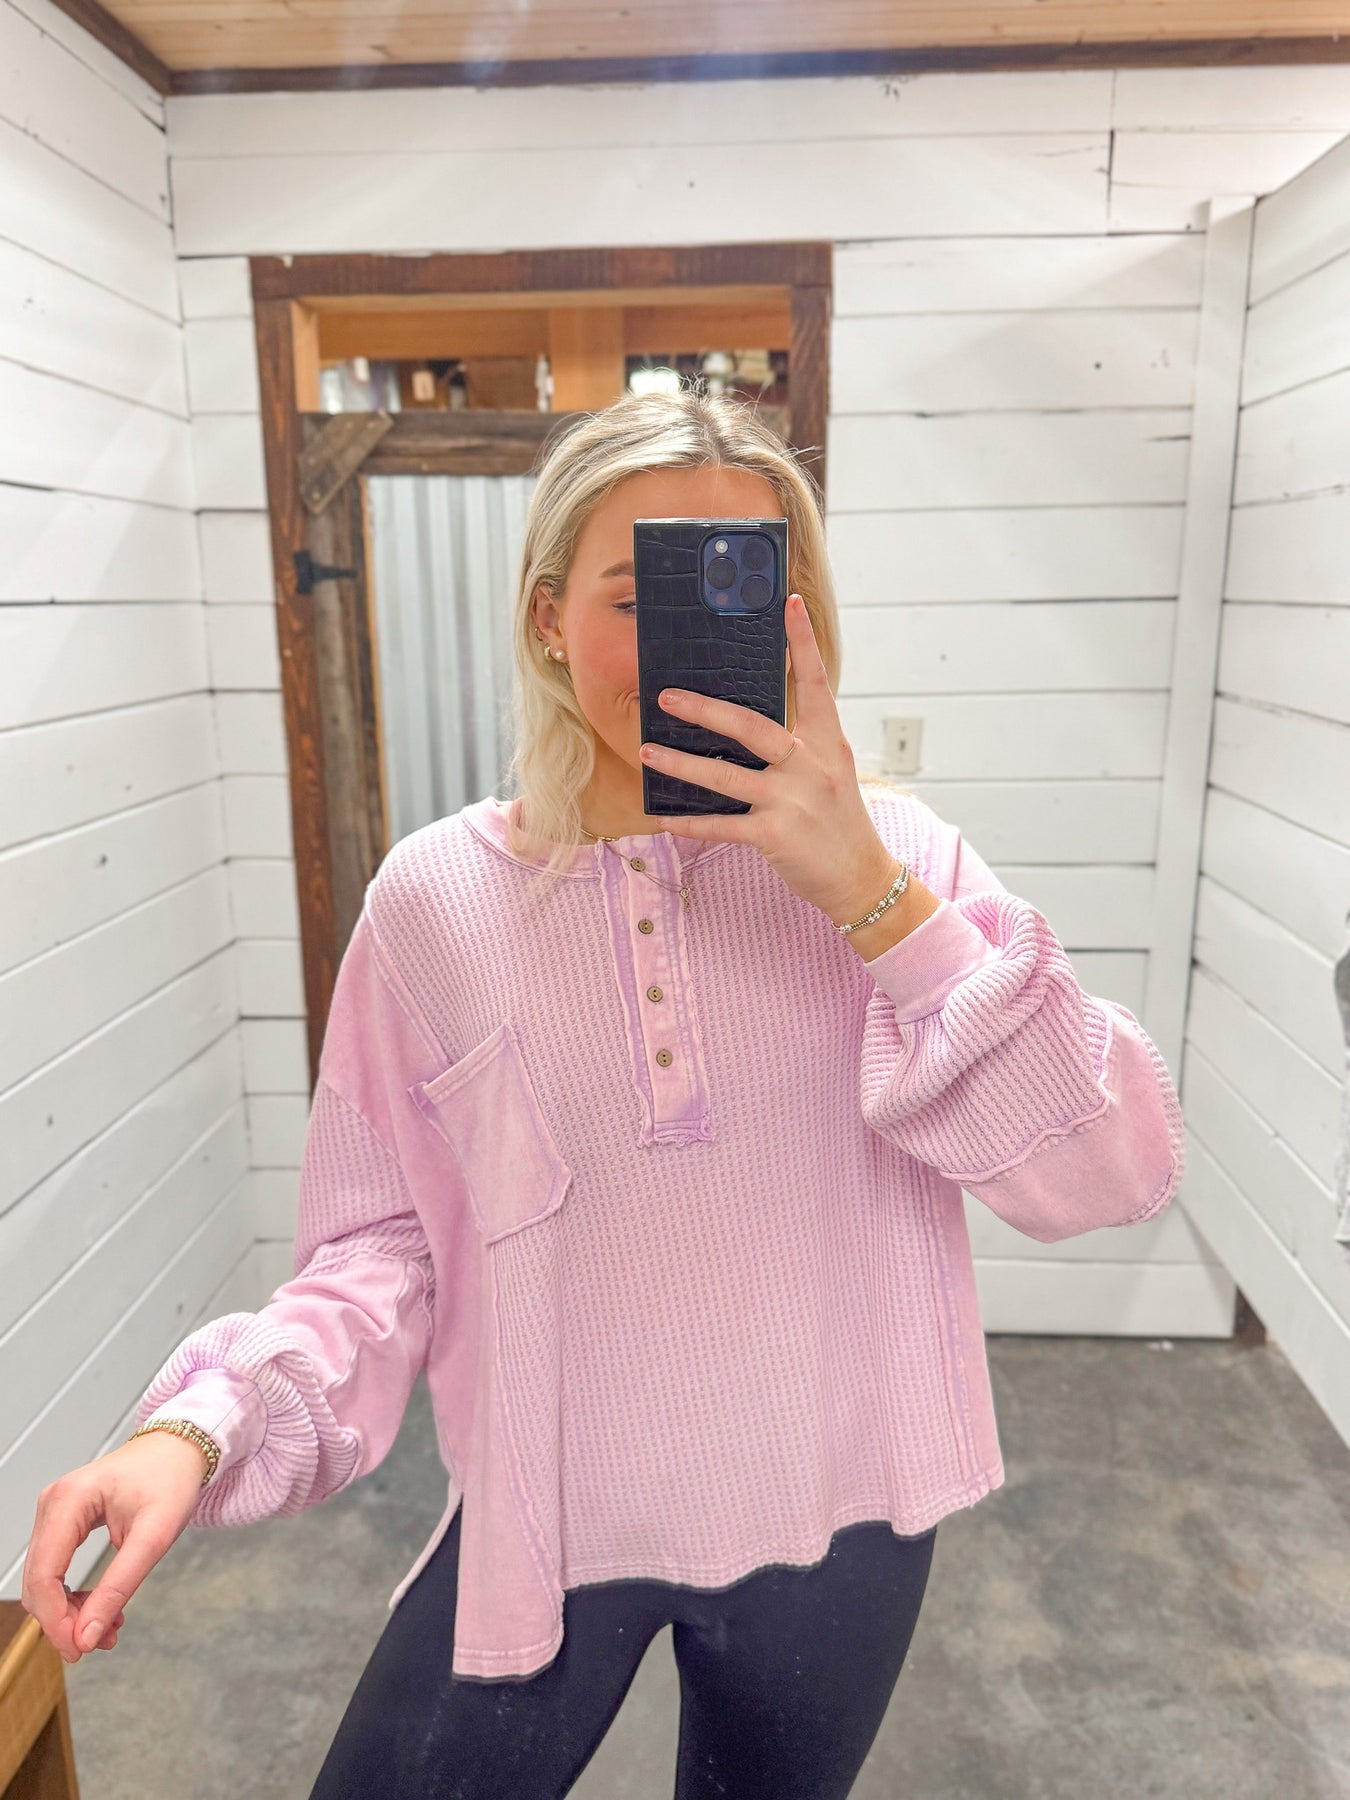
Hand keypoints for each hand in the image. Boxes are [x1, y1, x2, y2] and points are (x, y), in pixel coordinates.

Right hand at [22, 1431, 208, 1663]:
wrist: (178, 1449)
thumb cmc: (170, 1479)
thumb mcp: (154, 1535)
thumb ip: (119, 1585)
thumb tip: (87, 1635)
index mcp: (70, 1500)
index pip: (45, 1575)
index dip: (56, 1620)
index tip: (80, 1649)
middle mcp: (53, 1505)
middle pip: (39, 1583)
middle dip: (66, 1621)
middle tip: (103, 1642)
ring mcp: (55, 1514)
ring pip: (46, 1582)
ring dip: (72, 1613)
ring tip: (111, 1628)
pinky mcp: (63, 1524)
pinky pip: (57, 1571)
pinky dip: (75, 1597)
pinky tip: (104, 1609)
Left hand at [639, 592, 904, 925]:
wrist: (861, 878)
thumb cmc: (840, 822)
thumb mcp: (831, 772)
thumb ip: (799, 746)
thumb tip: (746, 725)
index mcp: (827, 743)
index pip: (815, 683)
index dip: (802, 643)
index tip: (789, 604)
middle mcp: (810, 765)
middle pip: (751, 726)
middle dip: (705, 710)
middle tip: (667, 696)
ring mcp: (792, 800)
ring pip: (724, 775)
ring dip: (680, 764)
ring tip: (647, 750)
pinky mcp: (775, 835)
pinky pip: (722, 825)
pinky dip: (691, 822)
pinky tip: (666, 818)